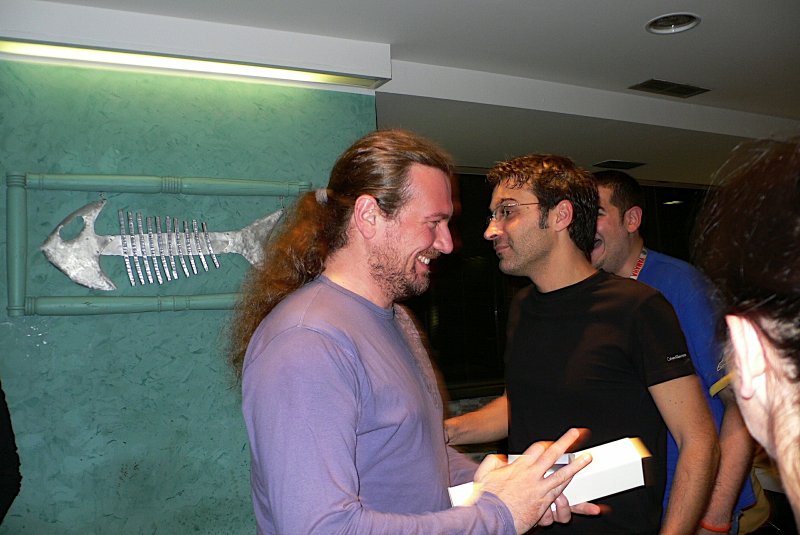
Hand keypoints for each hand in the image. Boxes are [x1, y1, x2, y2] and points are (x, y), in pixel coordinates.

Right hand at [475, 428, 594, 533]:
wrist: (492, 516)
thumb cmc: (487, 497)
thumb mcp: (484, 474)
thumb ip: (493, 462)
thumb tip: (500, 458)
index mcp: (519, 466)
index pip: (536, 449)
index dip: (545, 444)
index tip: (550, 443)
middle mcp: (532, 474)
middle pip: (553, 454)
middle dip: (565, 442)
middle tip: (575, 434)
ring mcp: (539, 488)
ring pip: (562, 474)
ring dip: (576, 465)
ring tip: (587, 457)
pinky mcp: (543, 502)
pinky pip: (560, 492)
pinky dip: (568, 485)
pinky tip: (575, 480)